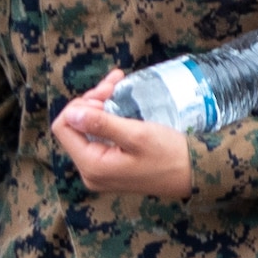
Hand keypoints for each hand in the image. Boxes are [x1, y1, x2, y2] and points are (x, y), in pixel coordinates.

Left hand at [51, 70, 192, 197]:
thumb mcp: (136, 135)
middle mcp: (90, 171)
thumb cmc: (169, 155)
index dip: (79, 105)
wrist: (195, 174)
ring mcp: (99, 170)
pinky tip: (118, 97)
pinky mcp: (110, 166)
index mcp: (92, 165)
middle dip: (91, 101)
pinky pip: (98, 136)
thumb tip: (71, 113)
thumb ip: (101, 124)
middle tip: (114, 84)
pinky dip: (107, 116)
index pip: (63, 127)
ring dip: (99, 104)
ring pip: (86, 128)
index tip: (105, 94)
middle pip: (74, 126)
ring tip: (117, 83)